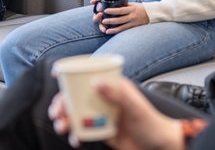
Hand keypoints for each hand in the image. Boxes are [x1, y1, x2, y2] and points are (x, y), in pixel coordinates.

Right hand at [48, 78, 184, 149]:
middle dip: (61, 101)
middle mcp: (104, 97)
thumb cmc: (151, 123)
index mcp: (112, 85)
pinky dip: (75, 134)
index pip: (89, 73)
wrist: (157, 147)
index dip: (71, 71)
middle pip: (76, 95)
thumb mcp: (134, 107)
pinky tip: (75, 139)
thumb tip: (95, 81)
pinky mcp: (100, 129)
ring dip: (64, 118)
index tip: (57, 74)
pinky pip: (82, 130)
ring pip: (76, 113)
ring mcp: (101, 114)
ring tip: (61, 126)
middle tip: (56, 111)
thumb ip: (116, 94)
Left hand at [98, 3, 149, 34]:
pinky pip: (125, 30)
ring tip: (106, 31)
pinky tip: (112, 32)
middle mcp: (132, 16)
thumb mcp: (133, 4)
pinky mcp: (134, 27)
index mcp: (131, 9)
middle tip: (103, 21)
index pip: (121, 10)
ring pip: (122, 27)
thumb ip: (125, 5)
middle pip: (120, 19)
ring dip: (114, 29)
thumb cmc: (141, 7)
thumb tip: (114, 4)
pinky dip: (118, 31)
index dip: (113, 11)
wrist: (151, 14)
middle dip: (111, 20)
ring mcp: (133, 22)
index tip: (105, 10)